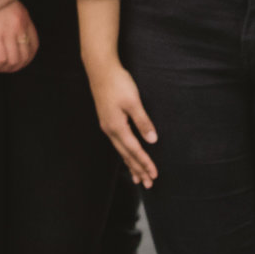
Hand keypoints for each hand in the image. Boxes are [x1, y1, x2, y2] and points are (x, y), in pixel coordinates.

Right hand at [0, 1, 37, 71]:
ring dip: (3, 69)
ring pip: (13, 61)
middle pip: (25, 57)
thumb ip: (12, 21)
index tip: (16, 63)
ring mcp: (8, 32)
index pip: (33, 46)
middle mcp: (19, 27)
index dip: (27, 59)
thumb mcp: (6, 7)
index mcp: (24, 19)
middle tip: (2, 68)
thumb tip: (9, 38)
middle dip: (14, 68)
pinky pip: (0, 60)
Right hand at [87, 61, 158, 187]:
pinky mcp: (107, 120)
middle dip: (138, 169)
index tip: (154, 174)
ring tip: (138, 177)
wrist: (100, 70)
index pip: (134, 150)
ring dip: (131, 164)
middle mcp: (110, 130)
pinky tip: (127, 156)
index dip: (145, 163)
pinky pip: (118, 143)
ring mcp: (107, 126)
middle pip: (126, 155)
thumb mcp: (133, 102)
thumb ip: (143, 122)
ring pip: (121, 150)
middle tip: (148, 184)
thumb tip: (152, 140)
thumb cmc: (118, 83)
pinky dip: (125, 153)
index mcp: (117, 127)